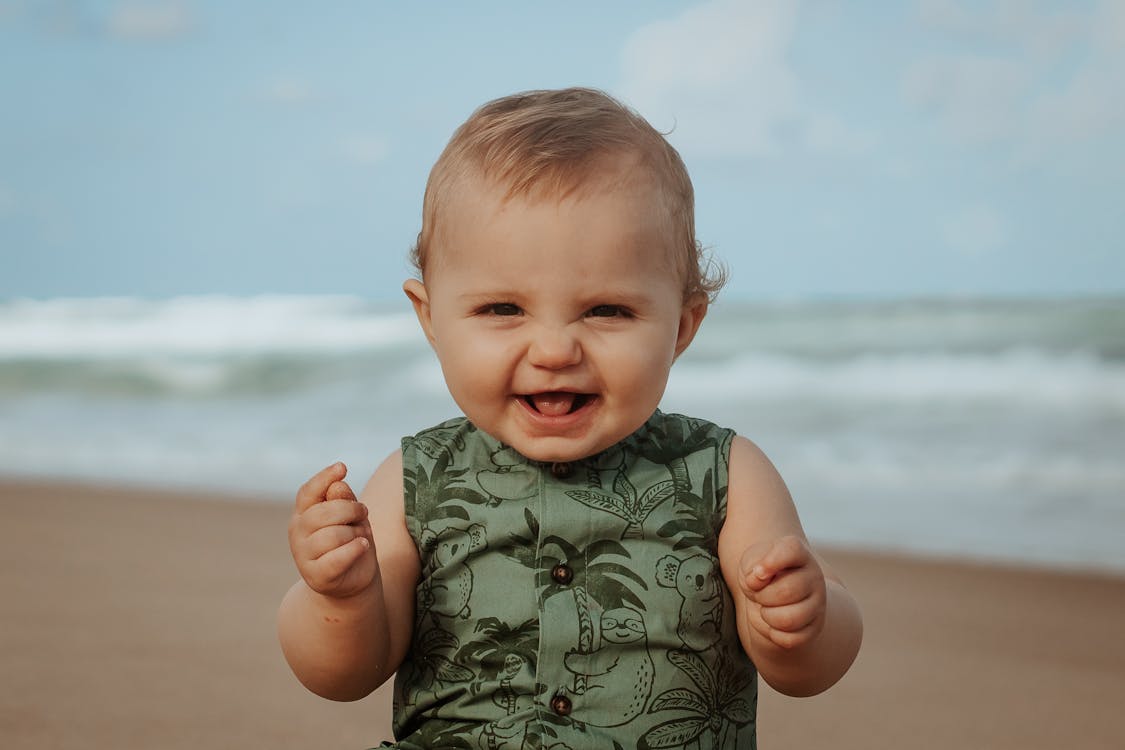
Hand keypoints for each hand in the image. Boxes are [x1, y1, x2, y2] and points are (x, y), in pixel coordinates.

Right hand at [289, 462, 376, 598]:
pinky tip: (363, 545)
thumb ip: (344, 500)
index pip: (308, 492)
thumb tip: (337, 485)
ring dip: (356, 533)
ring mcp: (303, 555)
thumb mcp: (352, 516)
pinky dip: (355, 549)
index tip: (342, 467)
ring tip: (361, 537)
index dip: (324, 478)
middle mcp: (297, 532)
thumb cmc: (351, 540)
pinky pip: (338, 557)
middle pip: (324, 512)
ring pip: (333, 535)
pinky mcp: (316, 576)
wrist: (352, 579)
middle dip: (352, 510)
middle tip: (363, 515)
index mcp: (303, 513)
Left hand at [739, 535, 826, 649]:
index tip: (758, 571)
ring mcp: (818, 604)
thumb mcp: (751, 562)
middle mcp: (814, 577)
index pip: (792, 550)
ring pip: (789, 619)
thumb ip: (752, 565)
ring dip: (767, 616)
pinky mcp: (814, 628)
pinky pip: (790, 640)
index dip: (771, 561)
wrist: (775, 594)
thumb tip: (758, 579)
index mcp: (798, 554)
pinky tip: (774, 623)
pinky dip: (774, 634)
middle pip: (786, 591)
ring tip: (766, 608)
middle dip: (762, 596)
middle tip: (759, 594)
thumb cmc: (761, 574)